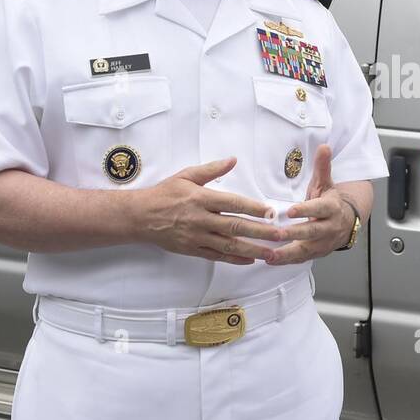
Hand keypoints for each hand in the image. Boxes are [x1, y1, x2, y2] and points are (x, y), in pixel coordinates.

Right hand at [131, 158, 283, 263]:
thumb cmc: (164, 194)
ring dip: (252, 250)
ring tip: (271, 253)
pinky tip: (250, 259)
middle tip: (280, 235)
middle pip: (235, 226)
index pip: (232, 203)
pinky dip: (234, 259)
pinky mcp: (192, 249)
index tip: (271, 212)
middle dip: (260, 232)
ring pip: (229, 245)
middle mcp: (200, 219)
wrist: (139, 216)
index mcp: (201, 198)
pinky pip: (217, 256)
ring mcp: (197, 237)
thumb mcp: (186, 176)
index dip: (253, 208)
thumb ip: (212, 169)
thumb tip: (233, 160)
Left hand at [267, 144, 354, 265]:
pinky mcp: (317, 253)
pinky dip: (286, 261)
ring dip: (287, 253)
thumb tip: (324, 146)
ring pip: (306, 250)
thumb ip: (323, 167)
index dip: (306, 210)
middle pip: (312, 232)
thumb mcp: (326, 183)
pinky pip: (301, 259)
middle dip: (293, 234)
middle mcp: (329, 227)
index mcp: (331, 208)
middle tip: (276, 234)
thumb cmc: (331, 202)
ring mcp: (323, 243)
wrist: (347, 222)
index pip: (319, 209)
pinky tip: (270, 260)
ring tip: (269, 255)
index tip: (290, 211)